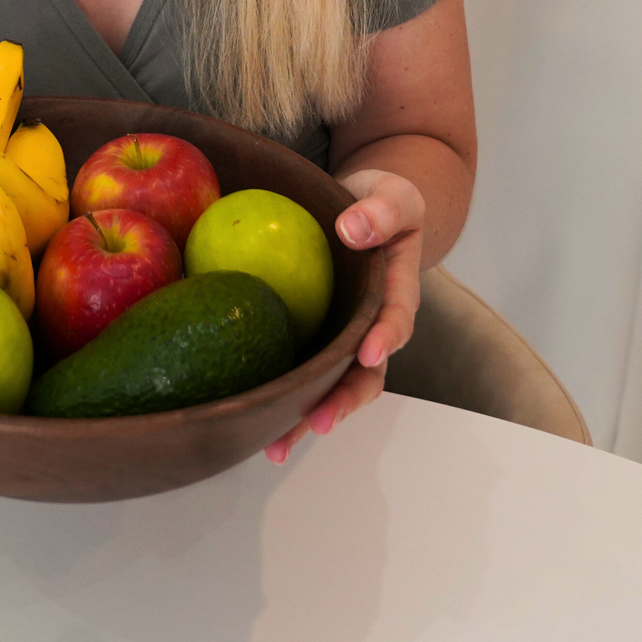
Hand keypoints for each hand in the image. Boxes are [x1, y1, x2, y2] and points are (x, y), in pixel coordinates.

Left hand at [263, 166, 424, 463]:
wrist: (360, 209)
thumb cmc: (380, 202)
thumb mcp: (392, 195)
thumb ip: (382, 210)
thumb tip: (353, 229)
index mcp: (396, 292)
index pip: (396, 319)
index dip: (385, 338)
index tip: (370, 353)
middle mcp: (371, 327)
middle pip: (364, 374)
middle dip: (342, 401)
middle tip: (318, 423)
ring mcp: (340, 337)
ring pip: (329, 385)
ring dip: (306, 417)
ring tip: (276, 446)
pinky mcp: (311, 338)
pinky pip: (298, 369)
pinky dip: (279, 395)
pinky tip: (246, 416)